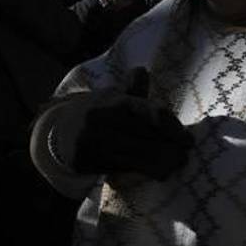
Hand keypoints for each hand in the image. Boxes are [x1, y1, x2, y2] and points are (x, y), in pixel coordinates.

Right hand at [72, 73, 192, 179]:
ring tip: (177, 165)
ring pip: (135, 154)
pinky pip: (121, 167)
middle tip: (186, 155)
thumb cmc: (97, 113)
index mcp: (113, 100)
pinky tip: (159, 173)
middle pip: (145, 136)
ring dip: (161, 163)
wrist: (58, 132)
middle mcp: (102, 119)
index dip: (171, 126)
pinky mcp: (86, 160)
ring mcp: (93, 141)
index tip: (188, 140)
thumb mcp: (112, 97)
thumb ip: (132, 89)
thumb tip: (142, 71)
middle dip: (169, 147)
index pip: (147, 111)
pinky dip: (143, 171)